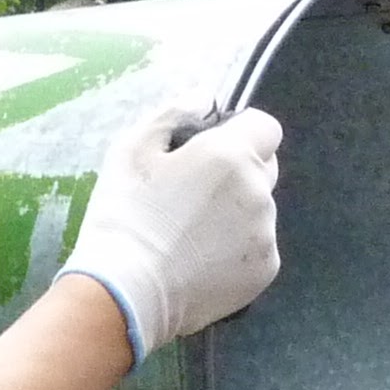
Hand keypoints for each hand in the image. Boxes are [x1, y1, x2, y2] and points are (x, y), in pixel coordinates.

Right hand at [58, 105, 283, 366]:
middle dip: (239, 172)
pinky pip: (258, 247)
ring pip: (259, 210)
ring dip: (236, 213)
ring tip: (191, 234)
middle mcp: (259, 192)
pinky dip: (237, 250)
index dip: (241, 133)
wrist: (126, 292)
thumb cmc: (123, 215)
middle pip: (265, 168)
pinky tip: (200, 259)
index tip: (211, 150)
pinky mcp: (264, 271)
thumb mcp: (132, 148)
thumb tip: (206, 97)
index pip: (266, 127)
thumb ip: (174, 112)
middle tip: (194, 194)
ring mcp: (266, 234)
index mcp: (231, 155)